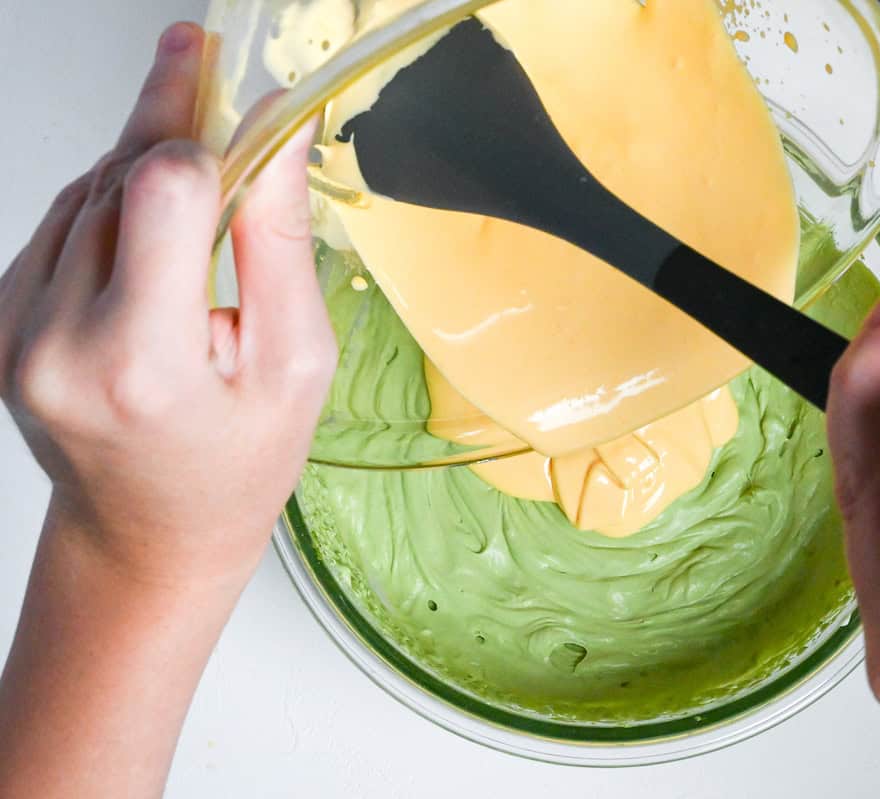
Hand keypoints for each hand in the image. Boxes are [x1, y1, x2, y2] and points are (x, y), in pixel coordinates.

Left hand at [0, 22, 334, 588]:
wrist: (147, 533)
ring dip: (142, 172)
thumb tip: (278, 131)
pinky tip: (152, 238)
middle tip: (200, 63)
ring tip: (198, 186)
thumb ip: (280, 243)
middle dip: (171, 129)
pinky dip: (109, 209)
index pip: (162, 192)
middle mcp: (55, 342)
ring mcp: (10, 332)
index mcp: (143, 364)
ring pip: (80, 193)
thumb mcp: (294, 364)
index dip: (205, 133)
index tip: (234, 89)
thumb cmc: (235, 463)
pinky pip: (56, 226)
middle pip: (115, 180)